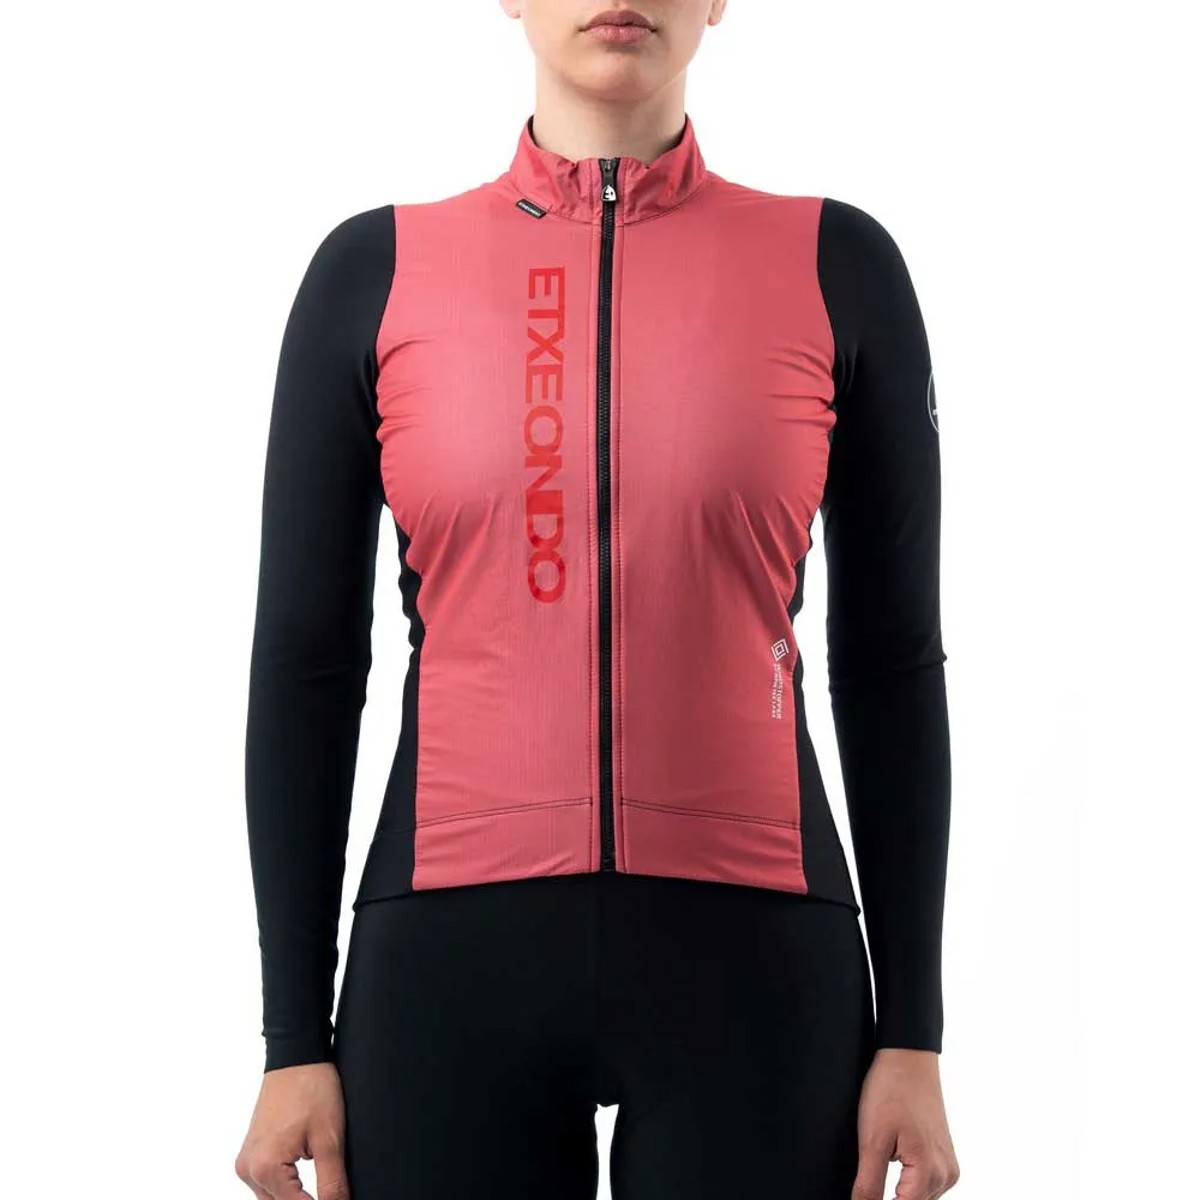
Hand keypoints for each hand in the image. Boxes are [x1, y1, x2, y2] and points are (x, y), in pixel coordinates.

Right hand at [234, 1061, 349, 1199]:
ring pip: (272, 1199)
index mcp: (265, 1167)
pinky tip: (305, 1184)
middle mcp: (248, 1169)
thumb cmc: (312, 1088)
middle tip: (334, 1195)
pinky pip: (266, 1183)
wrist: (297, 1055)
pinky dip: (285, 1188)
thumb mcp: (329, 1138)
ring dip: (294, 1199)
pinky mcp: (251, 1153)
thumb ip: (332, 1182)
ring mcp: (246, 1161)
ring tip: (322, 1189)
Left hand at [852, 1048, 959, 1199]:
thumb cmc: (890, 1089)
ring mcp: (947, 1165)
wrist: (908, 1057)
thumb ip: (869, 1183)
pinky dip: (909, 1183)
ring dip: (900, 1194)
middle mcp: (945, 1174)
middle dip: (889, 1199)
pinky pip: (926, 1183)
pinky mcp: (944, 1156)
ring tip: (876, 1172)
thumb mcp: (871, 1139)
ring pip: (920, 1198)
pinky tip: (892, 1165)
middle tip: (866, 1180)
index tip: (862, 1197)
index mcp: (929, 1172)